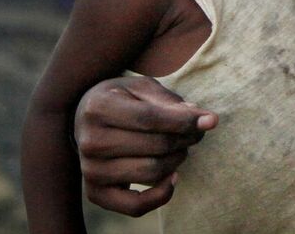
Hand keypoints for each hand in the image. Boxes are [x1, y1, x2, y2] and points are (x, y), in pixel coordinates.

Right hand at [74, 76, 217, 215]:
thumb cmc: (121, 99)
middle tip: (195, 133)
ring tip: (181, 147)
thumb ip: (171, 102)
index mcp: (99, 107)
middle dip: (185, 139)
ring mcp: (90, 170)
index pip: (151, 118)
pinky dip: (161, 195)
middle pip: (155, 146)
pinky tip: (173, 177)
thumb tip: (206, 120)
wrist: (84, 119)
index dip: (185, 121)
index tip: (210, 120)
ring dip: (177, 160)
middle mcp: (90, 140)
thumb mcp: (141, 88)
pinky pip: (135, 206)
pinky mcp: (95, 193)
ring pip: (151, 172)